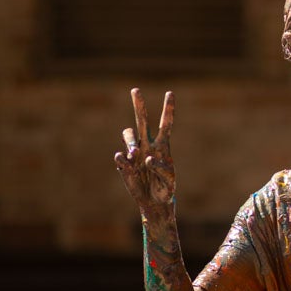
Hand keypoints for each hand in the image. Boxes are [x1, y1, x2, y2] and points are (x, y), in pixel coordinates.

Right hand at [114, 88, 175, 213]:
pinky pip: (120, 156)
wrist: (154, 201)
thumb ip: (162, 169)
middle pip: (142, 120)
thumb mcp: (169, 180)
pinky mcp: (125, 164)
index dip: (168, 109)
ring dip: (129, 140)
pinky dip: (123, 160)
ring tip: (133, 154)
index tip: (170, 93)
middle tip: (135, 89)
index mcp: (163, 146)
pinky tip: (128, 167)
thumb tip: (149, 158)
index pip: (166, 124)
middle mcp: (148, 145)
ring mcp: (135, 153)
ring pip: (128, 134)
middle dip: (139, 105)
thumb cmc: (166, 188)